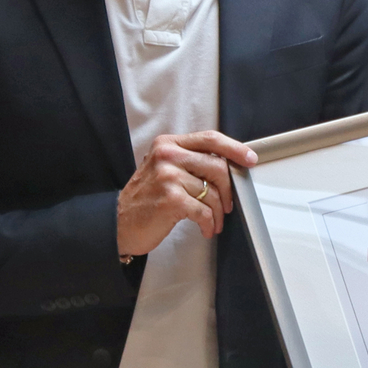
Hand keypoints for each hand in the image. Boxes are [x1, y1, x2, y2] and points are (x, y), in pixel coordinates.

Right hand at [116, 130, 254, 258]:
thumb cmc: (145, 198)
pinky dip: (208, 223)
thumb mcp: (163, 168)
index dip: (234, 148)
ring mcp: (168, 177)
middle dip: (229, 189)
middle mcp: (167, 156)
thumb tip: (228, 165)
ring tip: (213, 221)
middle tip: (227, 204)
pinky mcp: (170, 199)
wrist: (118, 222)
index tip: (249, 158)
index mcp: (168, 144)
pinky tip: (205, 229)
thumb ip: (190, 161)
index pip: (210, 139)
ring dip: (217, 212)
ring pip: (212, 192)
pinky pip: (204, 211)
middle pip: (217, 166)